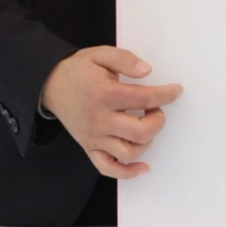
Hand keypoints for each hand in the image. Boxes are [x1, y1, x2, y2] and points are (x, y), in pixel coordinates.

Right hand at [40, 46, 182, 178]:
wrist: (48, 85)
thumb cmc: (78, 70)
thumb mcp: (100, 54)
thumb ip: (125, 60)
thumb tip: (147, 71)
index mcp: (104, 94)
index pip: (144, 99)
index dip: (166, 95)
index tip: (176, 91)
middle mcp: (100, 119)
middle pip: (141, 132)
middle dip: (157, 121)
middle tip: (154, 109)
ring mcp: (94, 137)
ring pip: (129, 153)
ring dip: (146, 142)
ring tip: (144, 126)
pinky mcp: (89, 148)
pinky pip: (109, 168)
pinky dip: (128, 172)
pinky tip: (143, 166)